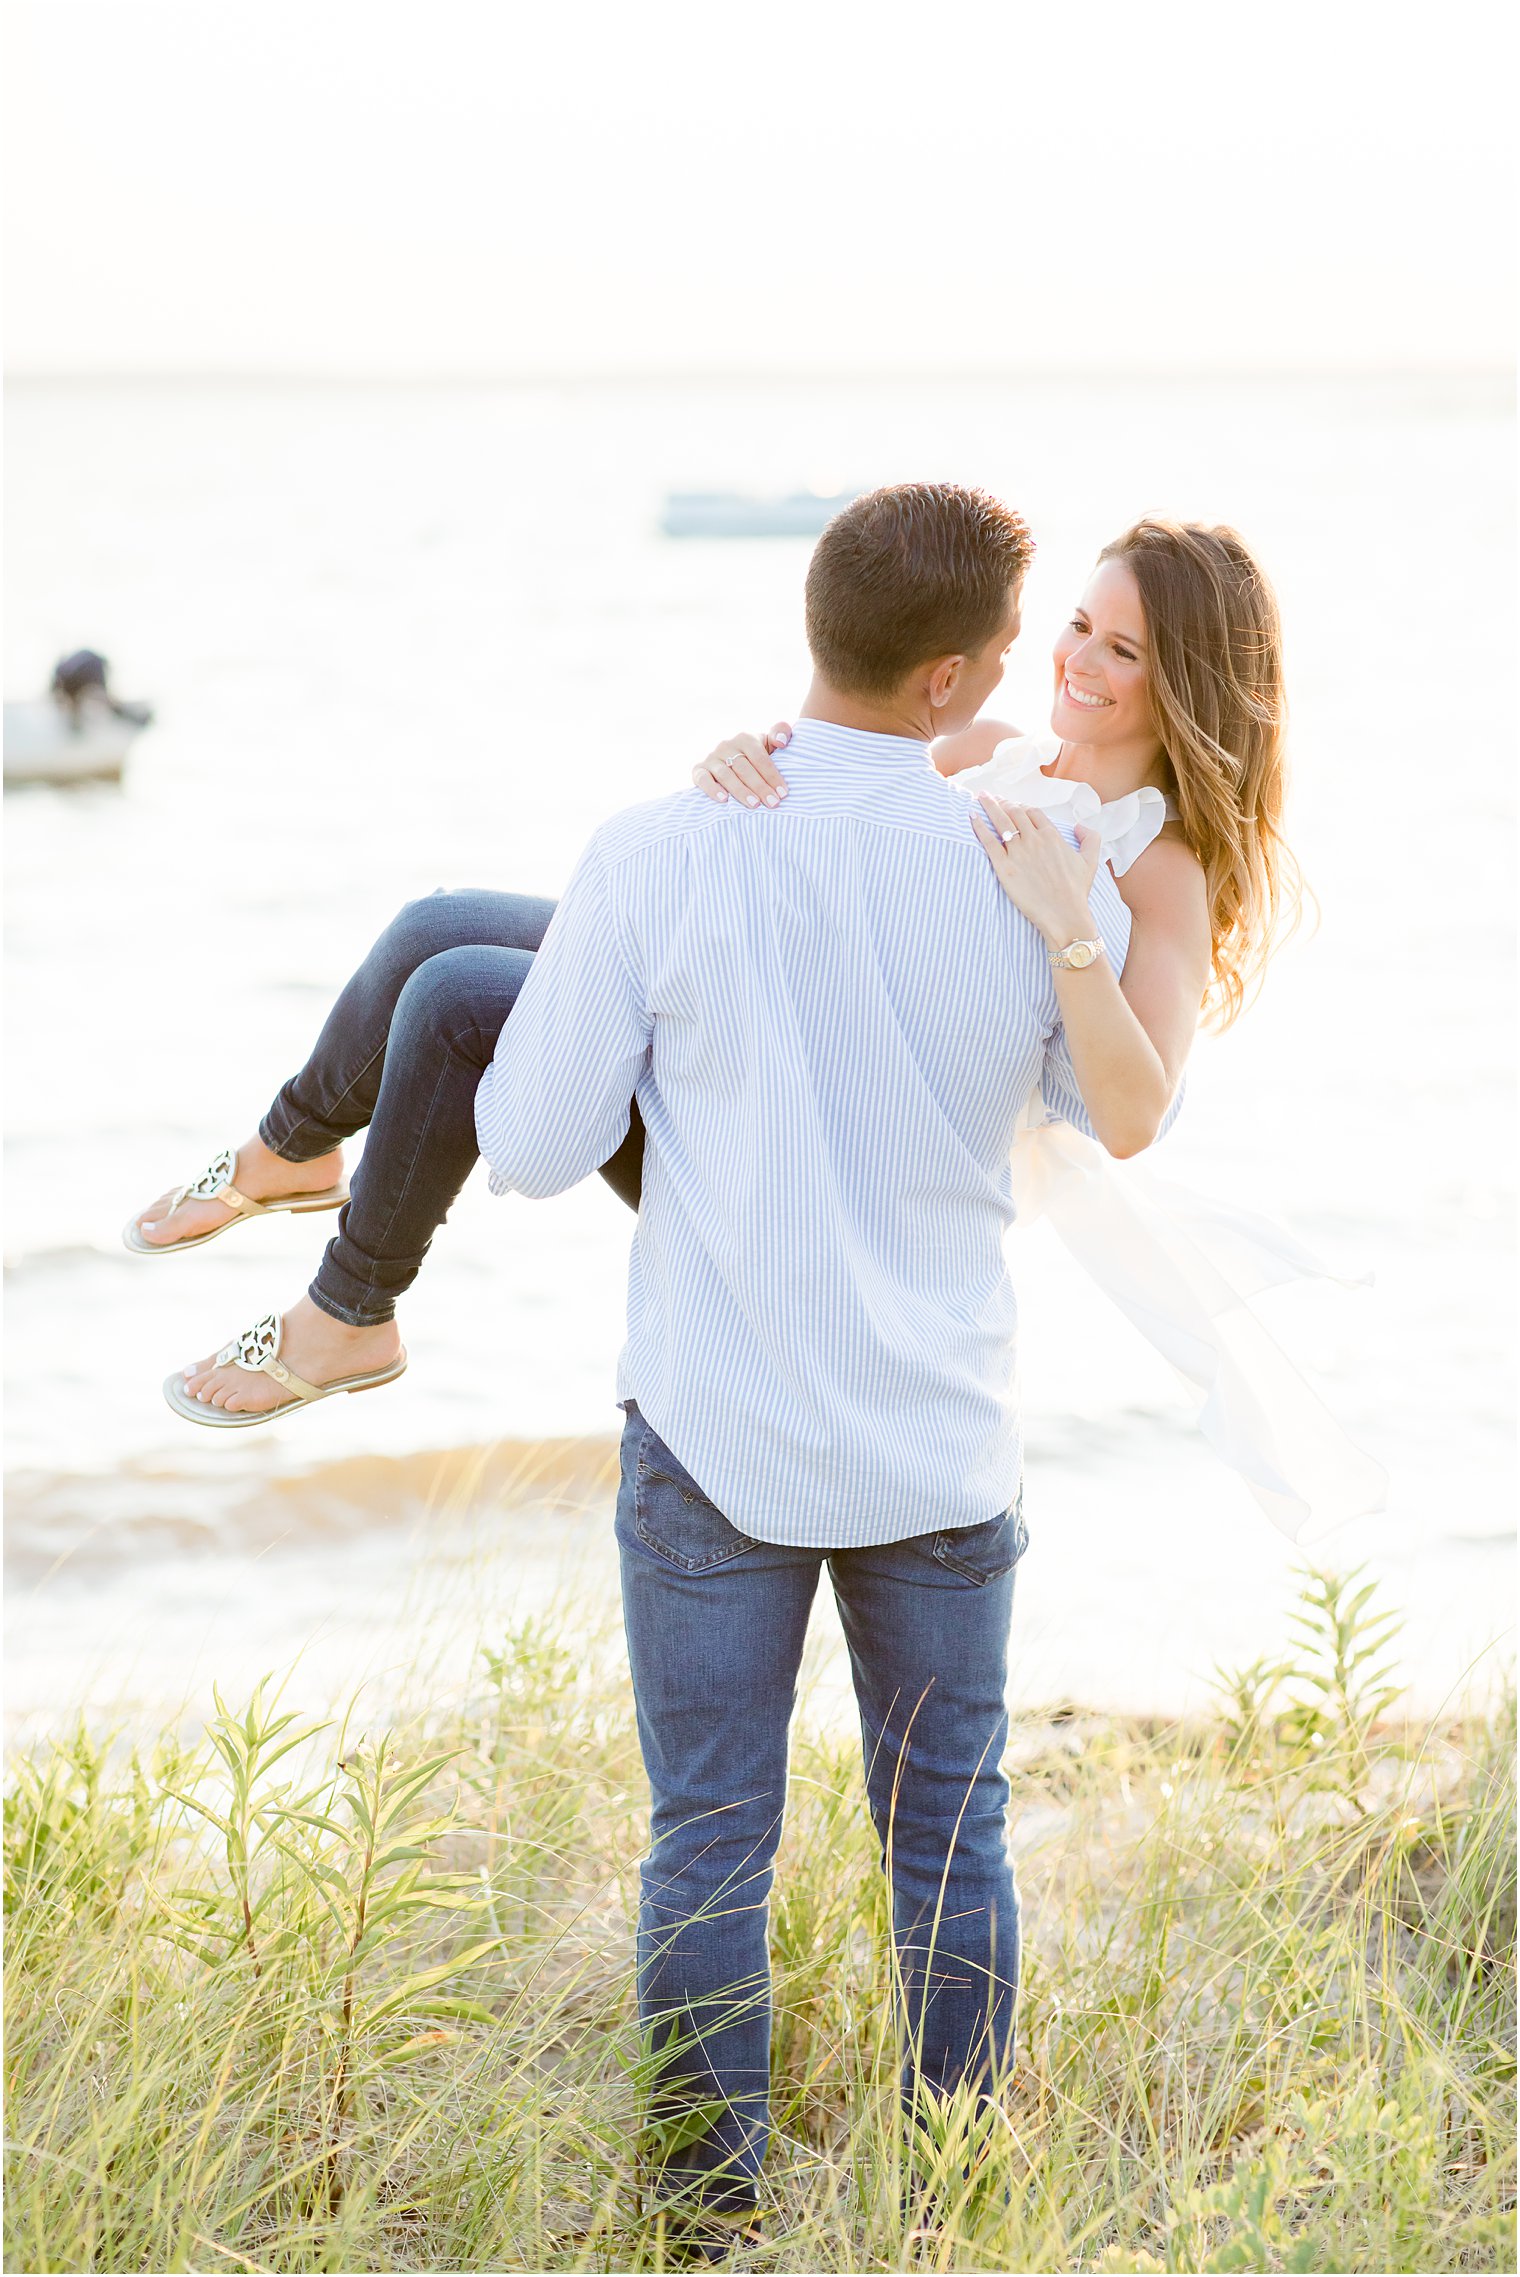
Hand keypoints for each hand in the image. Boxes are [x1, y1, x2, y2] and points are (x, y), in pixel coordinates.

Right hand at [693, 723, 791, 806]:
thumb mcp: (768, 743)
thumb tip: (782, 741)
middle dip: (760, 787)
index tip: (783, 793)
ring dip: (740, 791)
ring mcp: (711, 758)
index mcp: (745, 739)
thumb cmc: (755, 757)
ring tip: (754, 805)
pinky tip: (724, 800)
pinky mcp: (698, 770)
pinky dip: (712, 789)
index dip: (772, 775)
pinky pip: (703, 779)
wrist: (728, 763)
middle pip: (744, 768)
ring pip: (726, 775)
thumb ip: (780, 732)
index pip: (760, 757)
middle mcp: (726, 746)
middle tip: (772, 803)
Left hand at [971, 797, 1102, 947]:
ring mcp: (1018, 853)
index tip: (1014, 806)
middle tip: (993, 798)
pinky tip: (972, 816)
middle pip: (1015, 812)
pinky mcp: (1004, 867)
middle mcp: (1034, 840)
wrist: (1064, 914)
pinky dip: (979, 827)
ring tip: (981, 798)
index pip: (1033, 812)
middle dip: (1003, 802)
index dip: (1022, 807)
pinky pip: (989, 842)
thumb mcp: (1091, 861)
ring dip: (990, 806)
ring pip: (1001, 821)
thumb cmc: (1077, 891)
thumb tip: (1079, 825)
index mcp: (1052, 835)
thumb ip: (1090, 838)